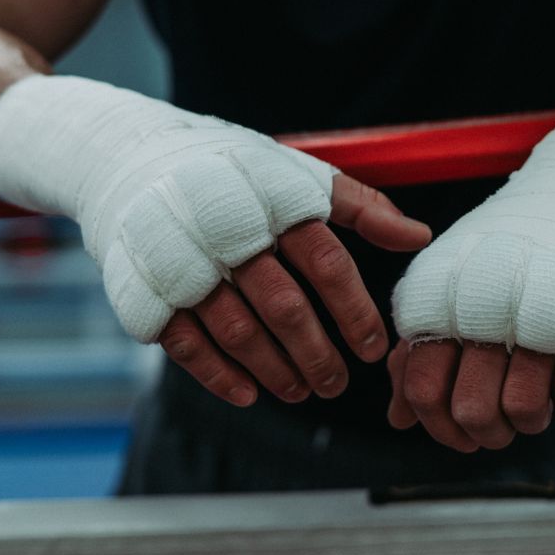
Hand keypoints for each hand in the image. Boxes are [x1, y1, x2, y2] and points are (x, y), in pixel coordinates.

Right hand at [160, 173, 430, 405]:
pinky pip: (186, 344)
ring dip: (275, 370)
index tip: (373, 350)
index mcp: (273, 198)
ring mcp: (184, 261)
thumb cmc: (237, 176)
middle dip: (317, 354)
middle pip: (284, 305)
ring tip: (301, 391)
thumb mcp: (299, 175)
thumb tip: (420, 236)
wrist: (134, 160)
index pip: (326, 262)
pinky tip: (248, 394)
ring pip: (238, 330)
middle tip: (337, 384)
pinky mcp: (147, 289)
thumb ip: (361, 206)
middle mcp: (228, 229)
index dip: (354, 310)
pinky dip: (218, 375)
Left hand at [387, 52, 554, 452]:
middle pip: (472, 413)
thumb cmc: (510, 244)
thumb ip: (418, 349)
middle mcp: (482, 304)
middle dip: (489, 433)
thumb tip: (399, 418)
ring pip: (525, 413)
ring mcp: (538, 311)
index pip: (422, 391)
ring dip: (532, 418)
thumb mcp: (451, 282)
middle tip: (503, 419)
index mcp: (438, 296)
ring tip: (538, 391)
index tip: (459, 432)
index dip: (440, 428)